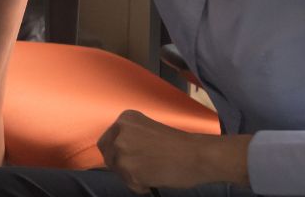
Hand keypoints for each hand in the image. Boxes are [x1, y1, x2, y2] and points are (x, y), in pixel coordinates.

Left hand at [98, 111, 249, 192]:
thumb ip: (130, 137)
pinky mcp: (129, 170)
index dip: (116, 152)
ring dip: (133, 176)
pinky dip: (141, 186)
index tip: (128, 158)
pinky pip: (130, 184)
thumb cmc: (179, 144)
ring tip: (153, 172)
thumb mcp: (147, 130)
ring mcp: (123, 151)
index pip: (107, 140)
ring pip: (118, 171)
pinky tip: (155, 178)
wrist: (197, 155)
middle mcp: (120, 132)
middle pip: (109, 156)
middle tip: (140, 169)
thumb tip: (117, 153)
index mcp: (125, 119)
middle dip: (121, 165)